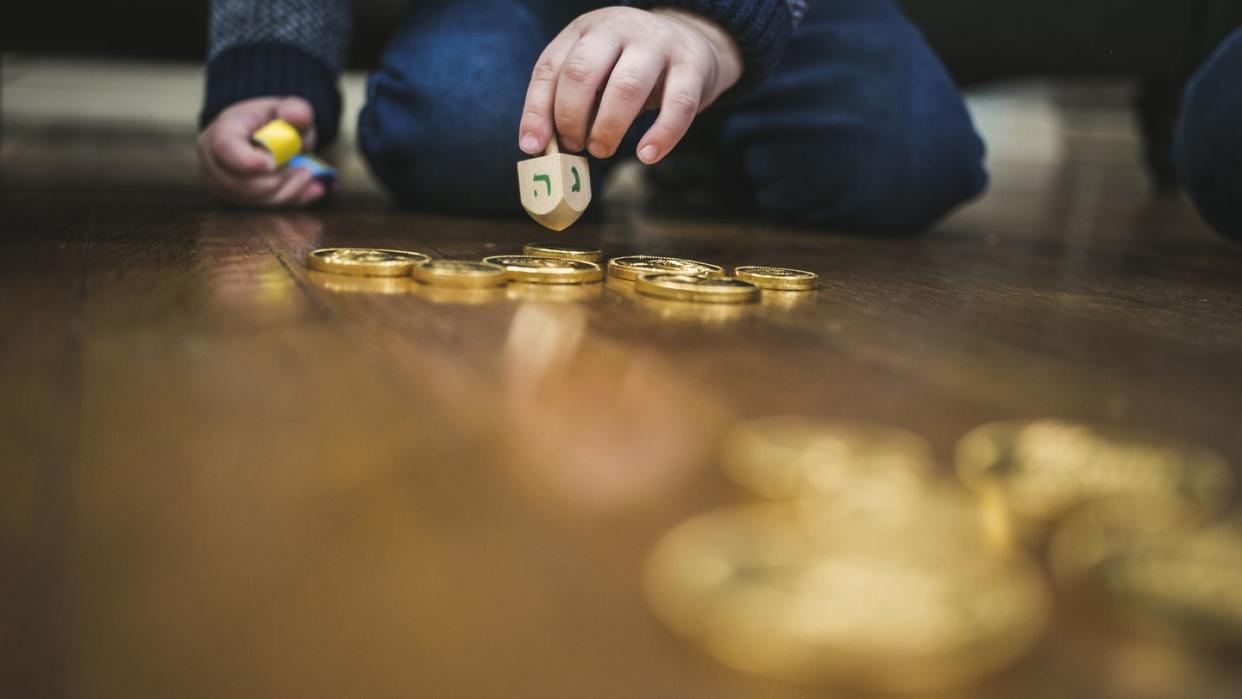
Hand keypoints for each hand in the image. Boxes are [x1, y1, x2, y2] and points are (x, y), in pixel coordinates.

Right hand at [197, 97, 325, 206]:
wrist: (265, 137)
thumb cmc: (275, 122)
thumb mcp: (290, 109)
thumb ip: (296, 110)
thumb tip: (295, 115)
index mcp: (222, 130)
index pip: (224, 148)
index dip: (249, 160)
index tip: (274, 163)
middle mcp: (213, 160)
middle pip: (239, 183)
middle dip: (278, 180)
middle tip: (305, 169)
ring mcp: (220, 185)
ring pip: (253, 202)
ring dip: (287, 191)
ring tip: (307, 175)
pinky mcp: (234, 202)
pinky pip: (262, 211)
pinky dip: (289, 201)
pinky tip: (308, 188)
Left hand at [518, 7, 742, 164]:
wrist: (693, 43)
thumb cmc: (630, 68)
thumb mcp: (595, 72)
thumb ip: (568, 101)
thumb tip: (539, 147)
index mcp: (586, 29)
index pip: (550, 67)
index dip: (537, 110)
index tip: (533, 147)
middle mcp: (619, 28)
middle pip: (583, 73)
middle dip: (571, 118)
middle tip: (574, 145)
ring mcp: (658, 43)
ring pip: (627, 87)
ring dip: (608, 127)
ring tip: (602, 149)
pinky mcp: (693, 65)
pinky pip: (678, 105)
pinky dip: (661, 135)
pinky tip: (646, 155)